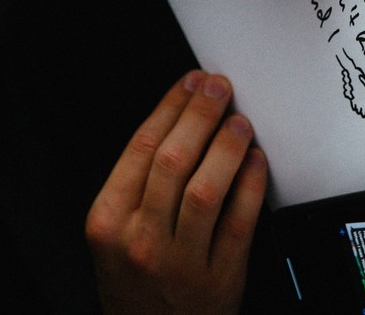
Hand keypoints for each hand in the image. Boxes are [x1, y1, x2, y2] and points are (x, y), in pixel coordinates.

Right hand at [86, 71, 267, 314]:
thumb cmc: (137, 281)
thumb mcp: (116, 235)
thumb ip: (140, 185)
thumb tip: (183, 120)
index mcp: (107, 221)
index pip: (141, 148)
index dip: (171, 107)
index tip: (192, 82)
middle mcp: (139, 240)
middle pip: (172, 161)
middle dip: (200, 114)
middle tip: (220, 87)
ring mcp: (179, 261)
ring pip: (205, 190)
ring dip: (226, 147)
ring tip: (240, 121)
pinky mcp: (218, 277)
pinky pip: (238, 223)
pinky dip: (250, 186)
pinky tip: (257, 161)